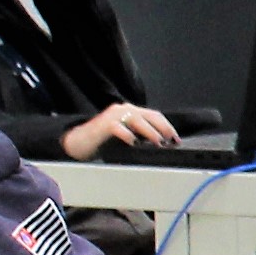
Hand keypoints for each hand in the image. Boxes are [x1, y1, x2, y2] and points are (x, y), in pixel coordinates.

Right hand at [61, 102, 179, 159]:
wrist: (78, 141)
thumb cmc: (103, 141)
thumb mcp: (127, 136)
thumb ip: (141, 136)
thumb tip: (161, 144)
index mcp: (131, 112)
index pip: (155, 116)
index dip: (168, 127)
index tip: (177, 139)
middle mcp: (124, 110)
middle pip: (150, 116)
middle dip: (164, 128)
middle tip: (172, 141)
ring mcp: (114, 116)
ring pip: (138, 120)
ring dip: (150, 132)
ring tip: (159, 143)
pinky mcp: (104, 124)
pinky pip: (119, 128)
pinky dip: (128, 135)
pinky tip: (134, 143)